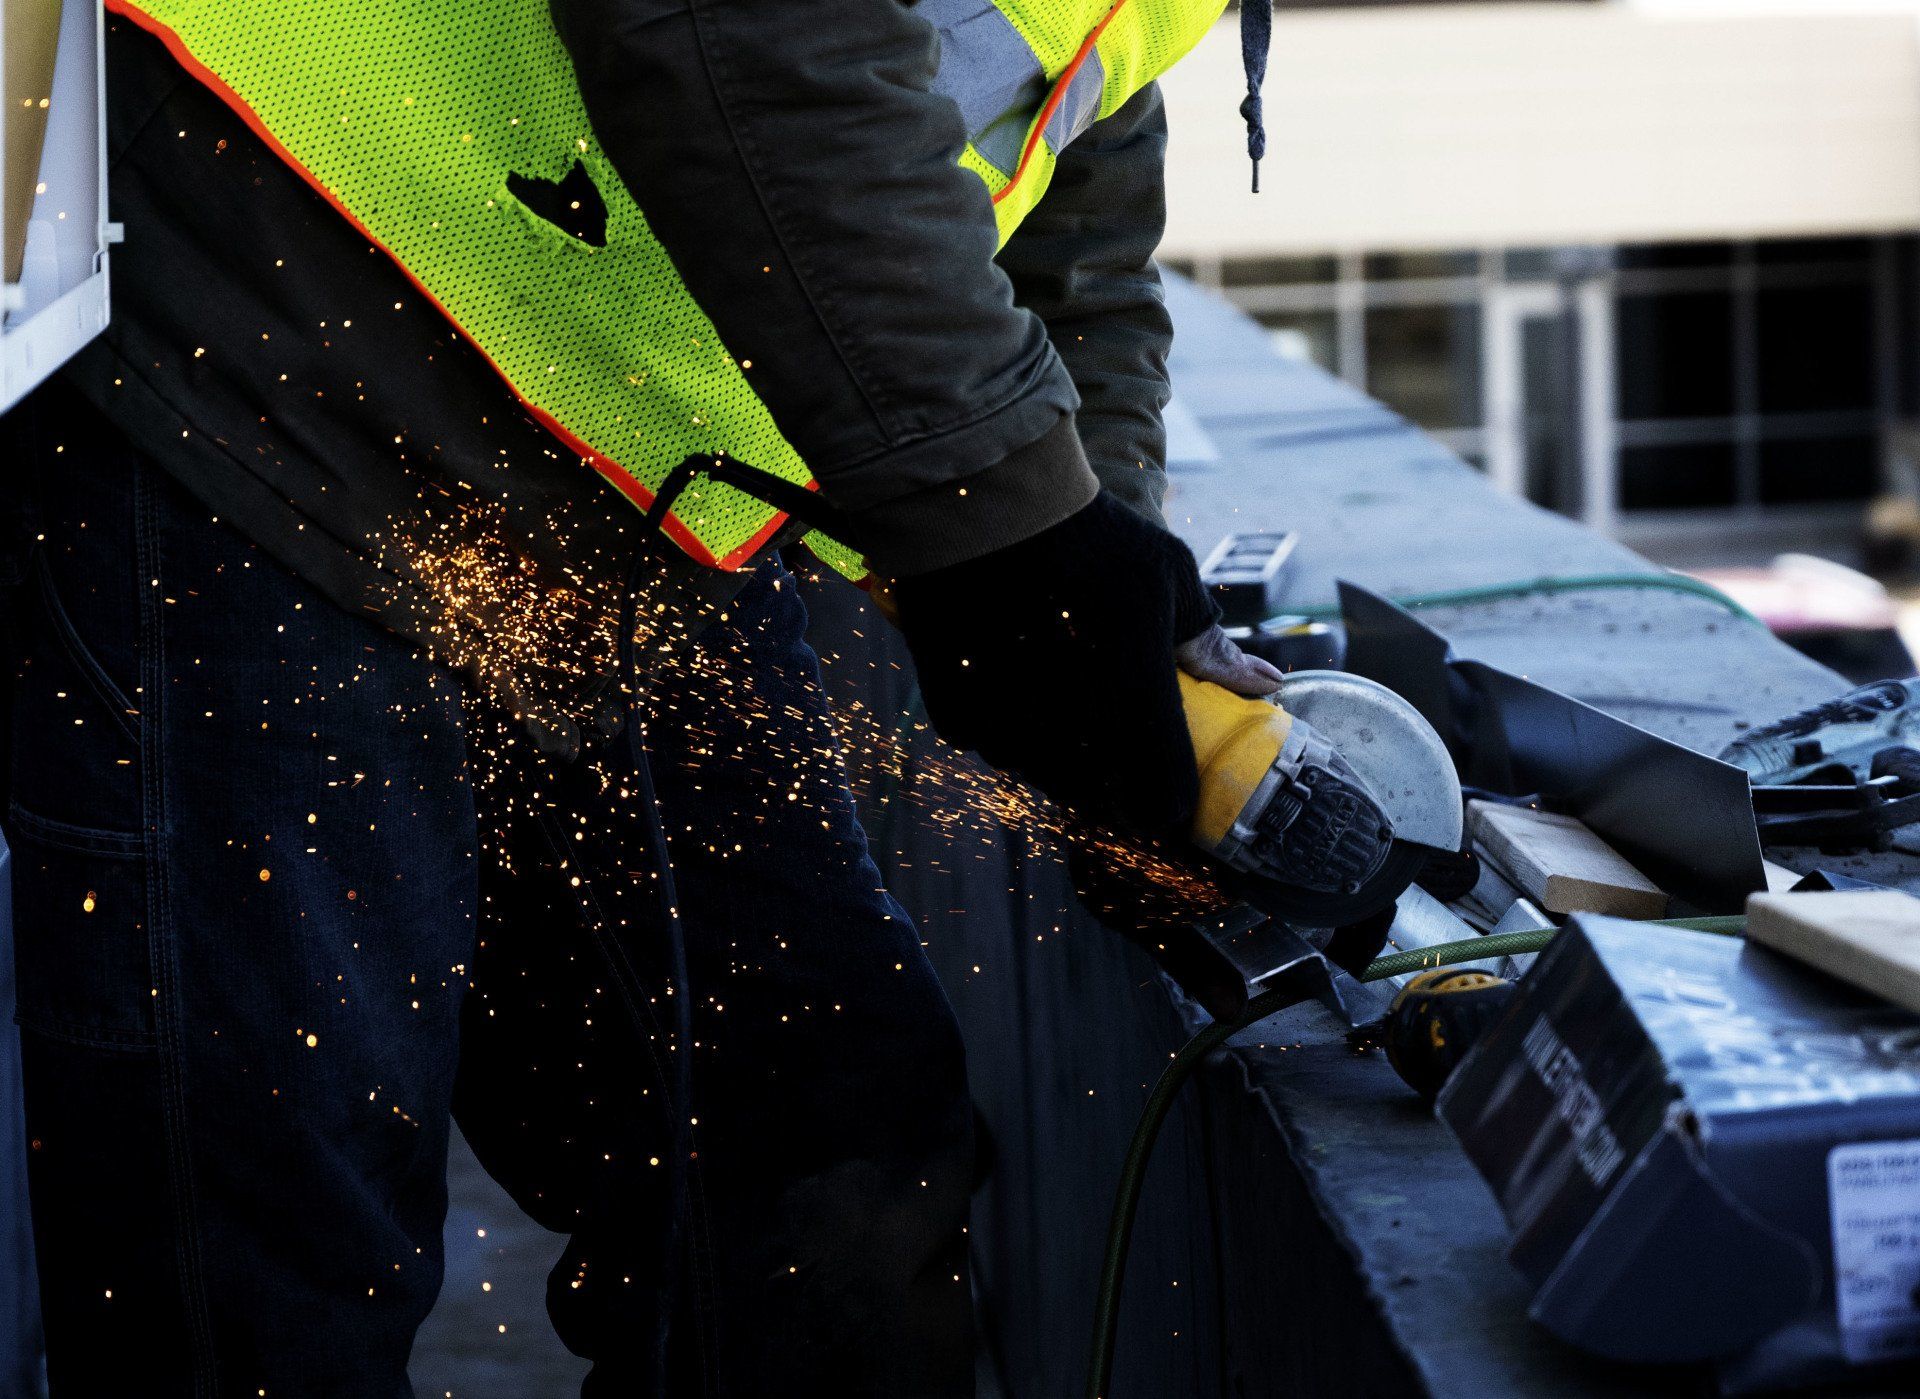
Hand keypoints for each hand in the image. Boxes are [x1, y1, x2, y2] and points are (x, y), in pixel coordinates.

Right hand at [893, 491, 1271, 835]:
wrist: (979, 501)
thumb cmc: (1085, 534)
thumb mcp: (1162, 572)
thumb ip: (1209, 640)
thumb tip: (1266, 684)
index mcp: (1130, 672)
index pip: (1160, 780)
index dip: (1168, 804)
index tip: (1170, 811)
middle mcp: (1065, 704)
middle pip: (1101, 790)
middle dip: (1117, 788)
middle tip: (1122, 764)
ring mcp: (1005, 711)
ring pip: (1046, 774)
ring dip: (1064, 766)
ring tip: (1072, 725)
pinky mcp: (957, 706)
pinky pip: (994, 749)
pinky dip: (1012, 736)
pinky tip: (1022, 700)